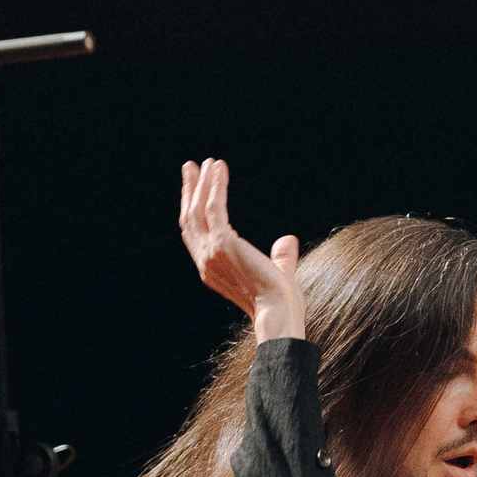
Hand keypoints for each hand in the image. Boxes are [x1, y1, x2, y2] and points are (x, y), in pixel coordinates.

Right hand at [180, 159, 303, 341]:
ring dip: (201, 184)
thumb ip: (281, 257)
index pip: (196, 234)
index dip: (194, 210)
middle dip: (190, 191)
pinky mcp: (222, 243)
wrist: (280, 313)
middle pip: (189, 219)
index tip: (197, 189)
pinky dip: (215, 186)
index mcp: (213, 270)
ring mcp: (210, 253)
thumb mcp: (279, 273)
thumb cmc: (282, 302)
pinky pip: (214, 207)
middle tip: (191, 167)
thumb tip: (287, 240)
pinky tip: (219, 168)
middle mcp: (205, 262)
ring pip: (197, 210)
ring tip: (207, 163)